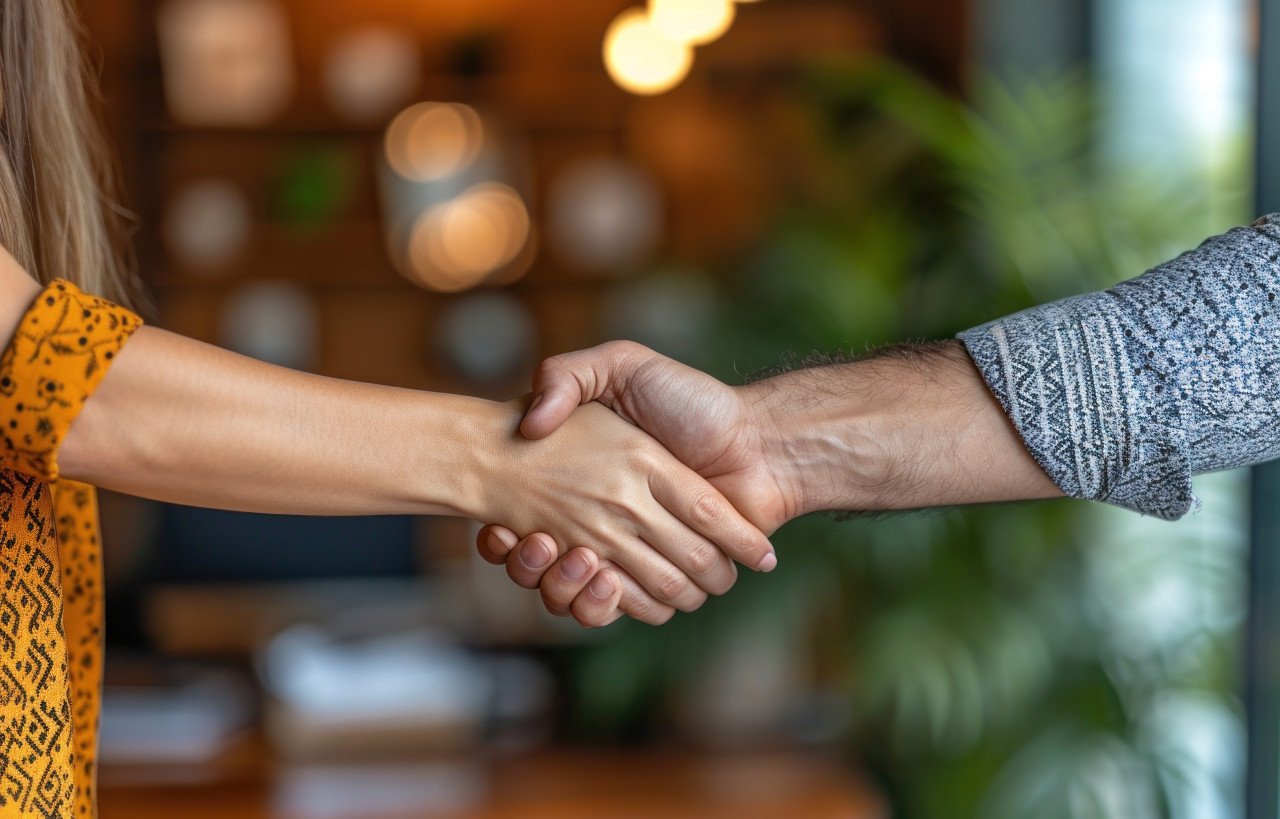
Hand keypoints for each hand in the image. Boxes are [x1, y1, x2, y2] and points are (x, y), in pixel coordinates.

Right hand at [471, 399, 773, 615]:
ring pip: (580, 593)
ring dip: (565, 586)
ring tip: (572, 556)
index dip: (503, 538)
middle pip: (550, 565)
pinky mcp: (660, 579)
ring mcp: (634, 551)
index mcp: (592, 480)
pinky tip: (603, 579)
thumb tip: (528, 422)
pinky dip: (605, 604)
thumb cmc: (694, 402)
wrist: (761, 443)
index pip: (530, 519)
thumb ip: (569, 375)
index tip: (499, 530)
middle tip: (535, 542)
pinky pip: (620, 607)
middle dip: (532, 564)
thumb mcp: (622, 364)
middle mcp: (610, 519)